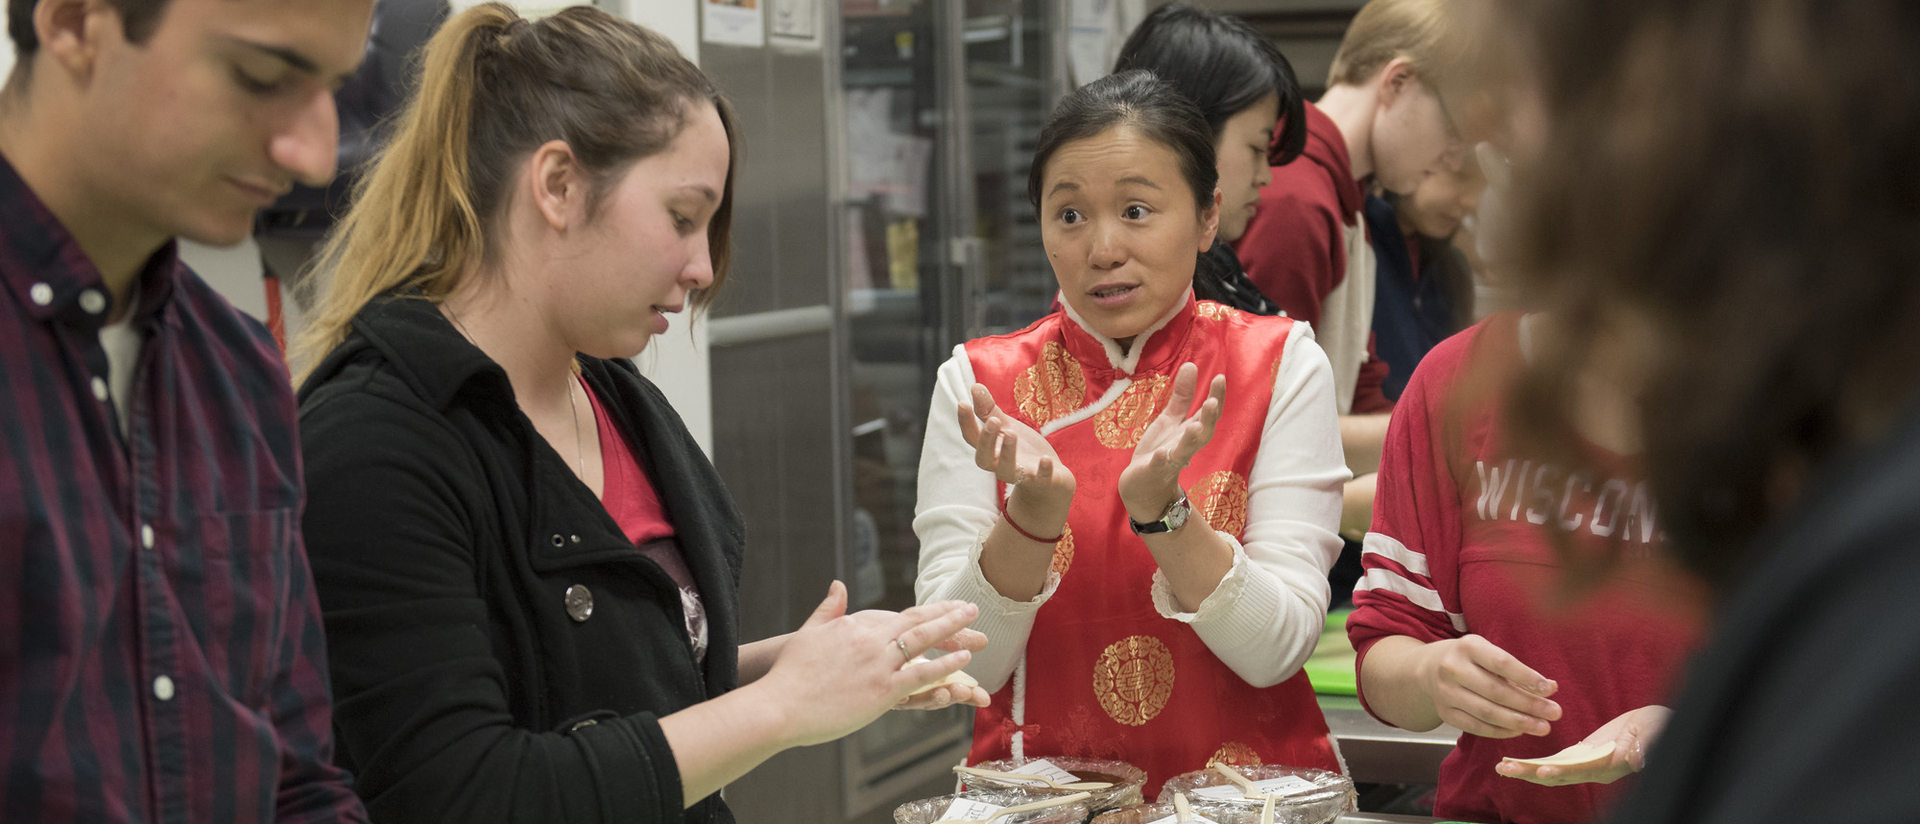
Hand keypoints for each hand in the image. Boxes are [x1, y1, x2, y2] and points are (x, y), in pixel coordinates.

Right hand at [757, 582, 981, 746]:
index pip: (900, 616)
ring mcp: (877, 664)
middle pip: (917, 624)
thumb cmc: (790, 673)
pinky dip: (943, 665)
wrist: (779, 703)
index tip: (947, 606)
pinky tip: (962, 661)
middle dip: (948, 616)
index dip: (928, 611)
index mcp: (855, 626)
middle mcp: (870, 640)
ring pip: (923, 644)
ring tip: (975, 629)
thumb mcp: (809, 632)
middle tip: (972, 609)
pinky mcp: (881, 690)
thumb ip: (828, 609)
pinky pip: (919, 674)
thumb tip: (838, 585)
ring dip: (952, 634)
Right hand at [959, 385, 1075, 539]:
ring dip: (1007, 454)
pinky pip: (1039, 480)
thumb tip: (974, 386)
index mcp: (991, 449)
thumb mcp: (1007, 427)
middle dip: (986, 440)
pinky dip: (1042, 472)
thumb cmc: (1024, 451)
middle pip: (984, 459)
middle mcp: (1001, 465)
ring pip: (1006, 472)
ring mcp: (1020, 475)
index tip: (963, 403)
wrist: (1052, 478)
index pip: (972, 438)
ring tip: (1011, 434)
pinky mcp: (1041, 482)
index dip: (965, 422)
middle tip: (993, 421)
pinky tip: (1045, 459)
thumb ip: (989, 411)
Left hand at [1118, 363, 1224, 522]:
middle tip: (1212, 402)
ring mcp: (1170, 461)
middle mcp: (1186, 447)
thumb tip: (1191, 364)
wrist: (1143, 487)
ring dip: (1190, 440)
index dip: (1216, 398)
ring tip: (1193, 427)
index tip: (1220, 378)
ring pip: (1185, 451)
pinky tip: (1160, 454)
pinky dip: (1160, 461)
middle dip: (1208, 419)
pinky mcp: (1153, 472)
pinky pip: (1159, 467)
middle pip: (1203, 434)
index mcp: (1191, 433)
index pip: (1208, 414)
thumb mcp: (1171, 419)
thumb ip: (1182, 395)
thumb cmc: (1161, 450)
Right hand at [1419, 635, 1561, 738]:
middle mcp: (1452, 669)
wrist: (1430, 668)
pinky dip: (1500, 731)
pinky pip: (1476, 727)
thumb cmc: (1470, 659)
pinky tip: (1519, 731)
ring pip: (1487, 712)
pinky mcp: (1445, 713)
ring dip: (1519, 722)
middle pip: (1496, 691)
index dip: (1528, 677)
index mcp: (1468, 647)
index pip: (1501, 663)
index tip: (1551, 690)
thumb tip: (1551, 688)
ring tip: (1543, 727)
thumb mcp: (1489, 653)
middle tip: (1555, 713)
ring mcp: (1446, 693)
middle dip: (1529, 705)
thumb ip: (1518, 671)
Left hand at [1497, 705, 1670, 785]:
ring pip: (1553, 771)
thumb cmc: (1658, 728)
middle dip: (1531, 773)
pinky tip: (1518, 761)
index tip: (1541, 771)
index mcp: (1609, 765)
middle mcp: (1594, 770)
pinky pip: (1555, 763)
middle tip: (1505, 769)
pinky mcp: (1582, 755)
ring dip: (1528, 770)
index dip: (1561, 772)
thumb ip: (1645, 747)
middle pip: (1559, 774)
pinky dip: (1536, 763)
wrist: (1656, 726)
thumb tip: (1637, 760)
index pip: (1581, 770)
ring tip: (1503, 766)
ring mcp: (1587, 764)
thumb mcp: (1654, 734)